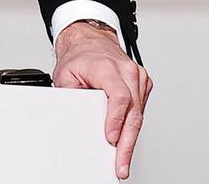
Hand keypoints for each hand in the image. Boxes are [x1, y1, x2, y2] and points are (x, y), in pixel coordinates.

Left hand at [53, 21, 152, 179]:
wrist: (91, 43)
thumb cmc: (79, 58)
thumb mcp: (65, 74)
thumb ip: (71, 94)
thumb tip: (74, 116)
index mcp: (107, 67)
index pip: (119, 96)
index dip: (116, 120)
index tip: (111, 138)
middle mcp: (127, 71)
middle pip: (133, 112)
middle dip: (127, 143)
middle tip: (121, 164)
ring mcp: (138, 78)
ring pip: (139, 115)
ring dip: (131, 139)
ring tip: (122, 160)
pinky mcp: (143, 85)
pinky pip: (140, 110)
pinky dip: (133, 127)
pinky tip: (126, 140)